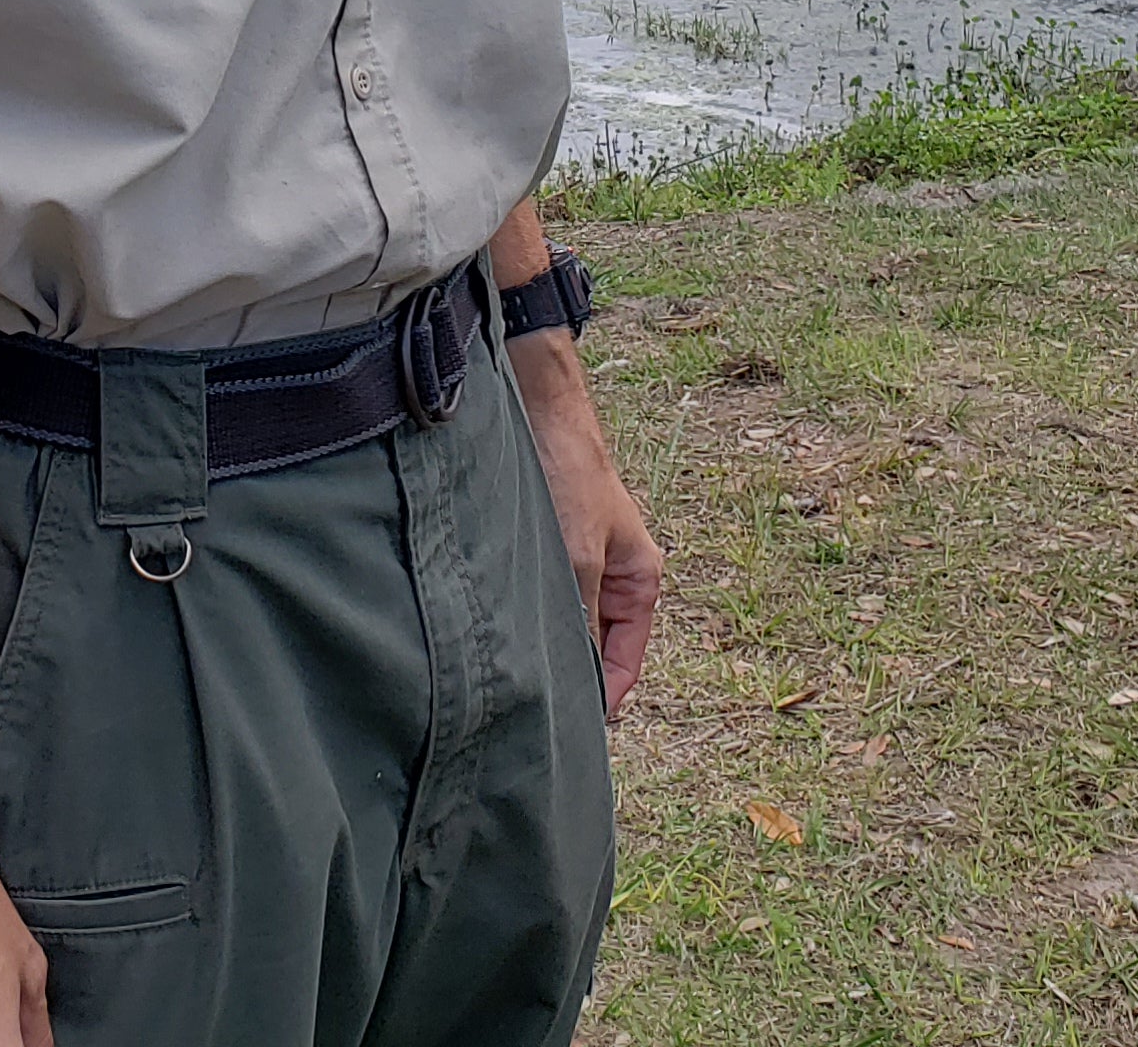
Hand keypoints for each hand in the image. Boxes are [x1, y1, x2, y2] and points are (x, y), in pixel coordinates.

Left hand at [511, 332, 663, 713]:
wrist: (536, 407)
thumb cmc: (568, 474)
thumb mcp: (579, 558)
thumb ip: (583, 624)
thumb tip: (579, 687)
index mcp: (640, 581)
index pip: (625, 663)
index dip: (601, 699)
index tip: (567, 729)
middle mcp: (612, 575)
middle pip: (594, 647)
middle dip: (569, 673)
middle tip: (529, 705)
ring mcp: (578, 561)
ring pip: (563, 622)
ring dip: (542, 642)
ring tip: (511, 668)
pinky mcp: (544, 546)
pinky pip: (540, 597)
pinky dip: (525, 614)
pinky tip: (498, 628)